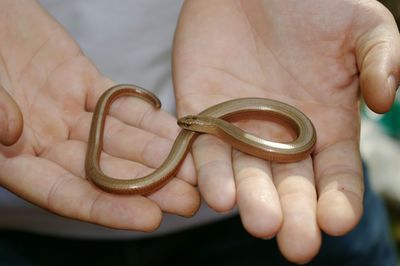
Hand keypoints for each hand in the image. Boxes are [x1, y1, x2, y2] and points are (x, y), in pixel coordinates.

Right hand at [0, 1, 198, 230]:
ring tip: (195, 169)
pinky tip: (176, 131)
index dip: (106, 209)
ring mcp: (67, 112)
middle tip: (188, 201)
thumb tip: (11, 133)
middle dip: (148, 188)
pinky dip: (147, 117)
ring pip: (119, 140)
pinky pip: (119, 104)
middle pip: (103, 172)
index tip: (149, 219)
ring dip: (158, 155)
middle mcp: (46, 141)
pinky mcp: (83, 83)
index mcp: (14, 157)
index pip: (64, 193)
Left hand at [173, 0, 399, 262]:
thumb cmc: (310, 0)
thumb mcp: (359, 25)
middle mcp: (281, 134)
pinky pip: (203, 151)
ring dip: (252, 201)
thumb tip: (386, 103)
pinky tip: (219, 195)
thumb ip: (381, 61)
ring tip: (260, 221)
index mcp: (324, 122)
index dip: (339, 199)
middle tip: (295, 244)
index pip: (336, 174)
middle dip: (294, 216)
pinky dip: (210, 174)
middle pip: (290, 186)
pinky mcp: (201, 114)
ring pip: (246, 175)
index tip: (337, 220)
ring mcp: (239, 127)